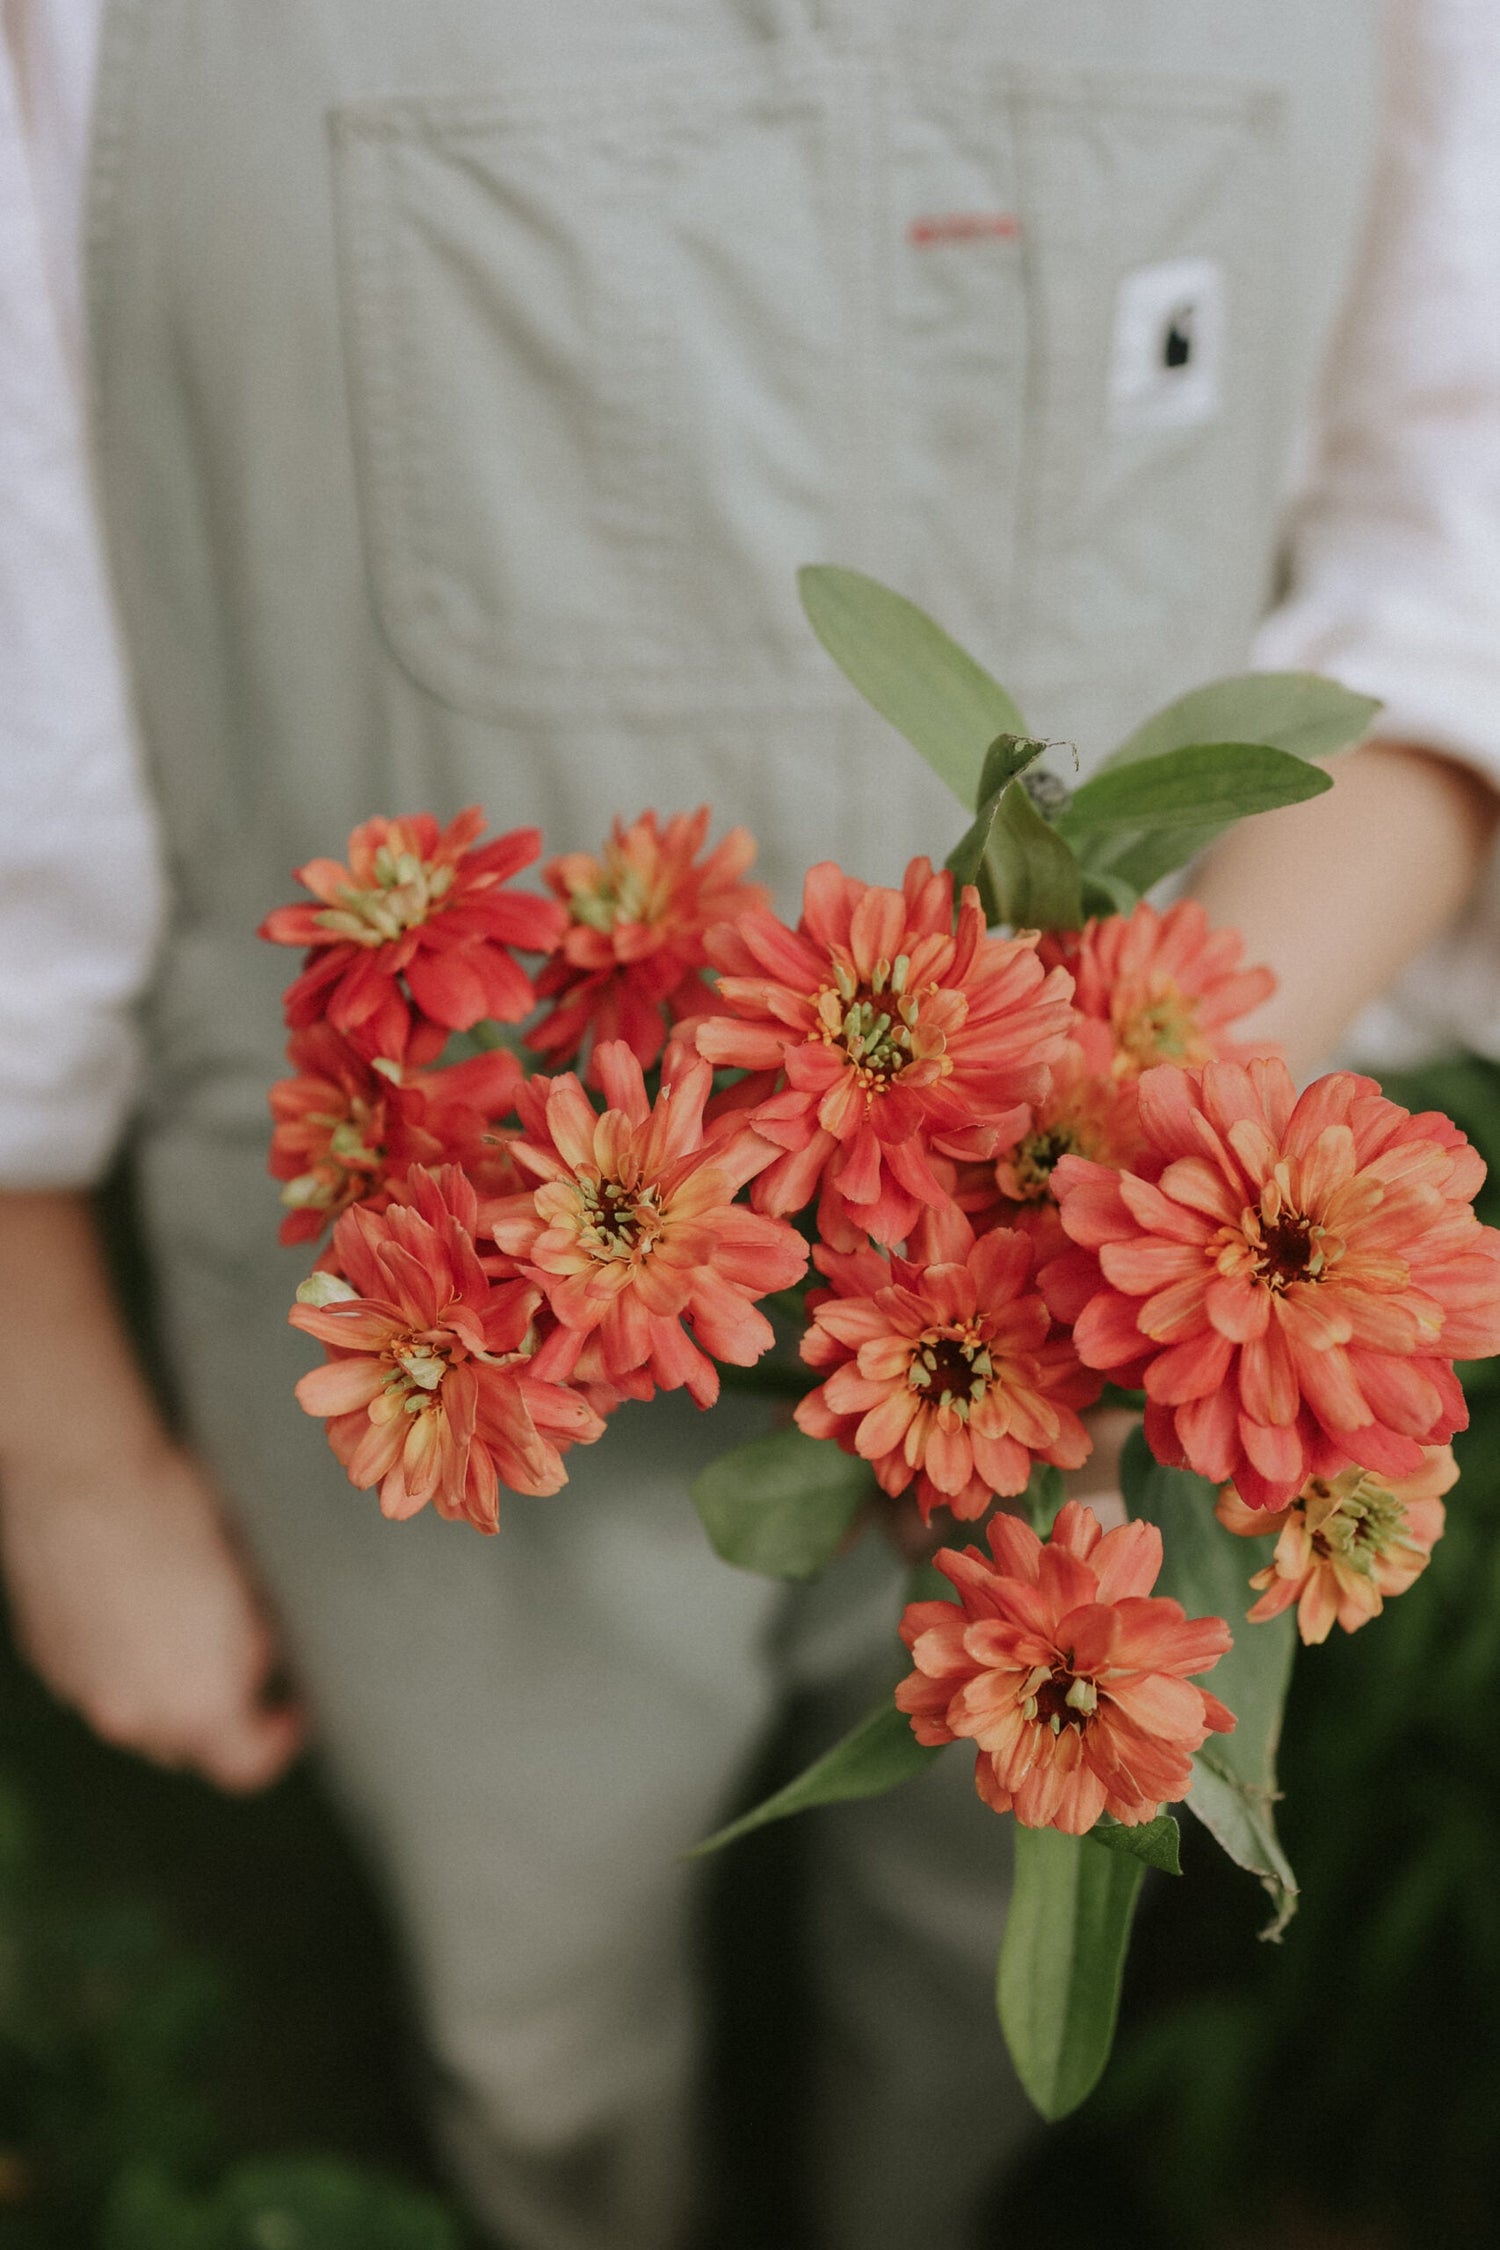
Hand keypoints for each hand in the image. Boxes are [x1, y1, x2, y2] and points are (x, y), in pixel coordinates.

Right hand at [0, 1434, 305, 1791]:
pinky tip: (131, 1604)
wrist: (80, 1475)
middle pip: (185, 1742)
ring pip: (135, 1711)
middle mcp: (133, 1715)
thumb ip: (251, 1645)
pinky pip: (93, 1678)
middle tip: (239, 1660)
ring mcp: (81, 1689)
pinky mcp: (46, 1657)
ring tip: (182, 1623)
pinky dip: (117, 1659)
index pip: (245, 1766)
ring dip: (162, 1687)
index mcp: (197, 1705)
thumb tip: (254, 1665)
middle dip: (216, 1712)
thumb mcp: (246, 1582)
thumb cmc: (178, 1515)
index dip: (277, 1742)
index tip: (290, 1709)